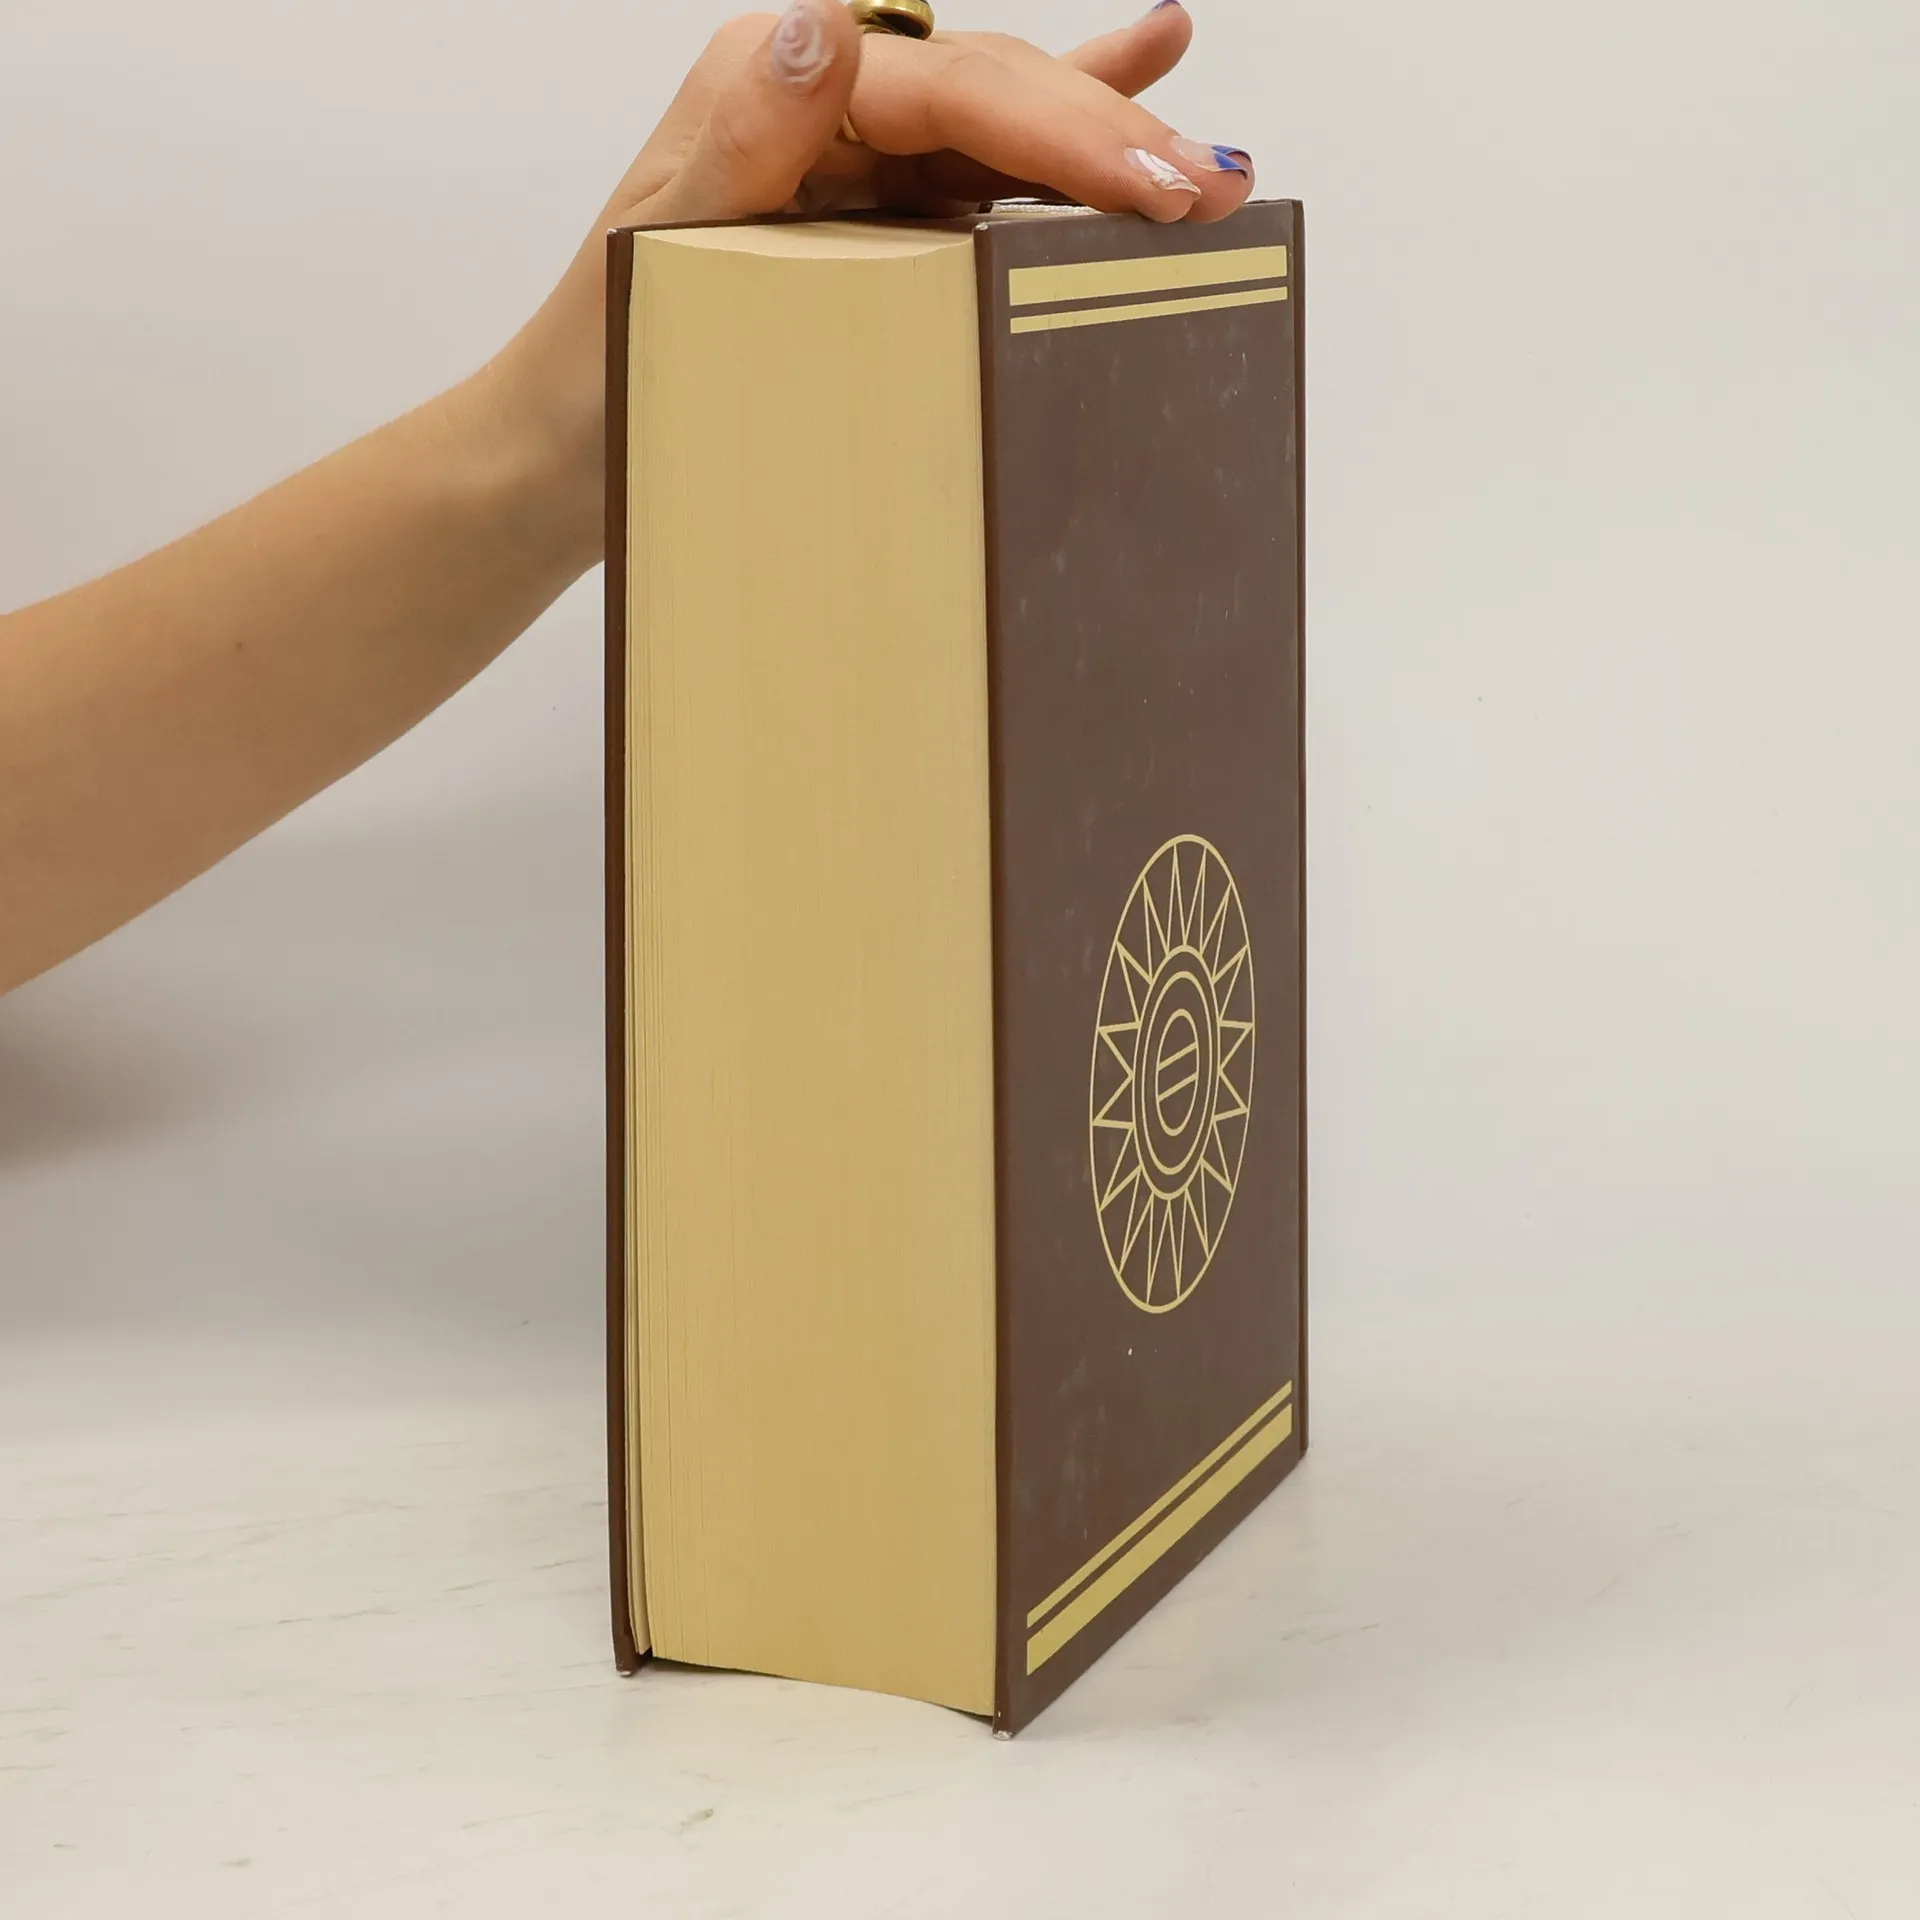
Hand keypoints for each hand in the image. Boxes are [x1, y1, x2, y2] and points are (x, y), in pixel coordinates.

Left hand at [494, 1, 1254, 562]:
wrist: (568, 454)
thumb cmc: (602, 366)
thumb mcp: (659, 248)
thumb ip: (744, 136)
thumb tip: (823, 28)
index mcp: (775, 87)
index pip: (951, 86)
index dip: (1062, 126)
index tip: (1153, 183)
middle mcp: (825, 105)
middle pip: (997, 95)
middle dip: (1110, 142)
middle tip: (1211, 194)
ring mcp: (858, 159)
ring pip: (1009, 129)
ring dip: (1111, 135)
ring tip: (1210, 161)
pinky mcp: (877, 217)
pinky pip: (986, 162)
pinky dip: (1065, 120)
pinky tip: (1151, 51)